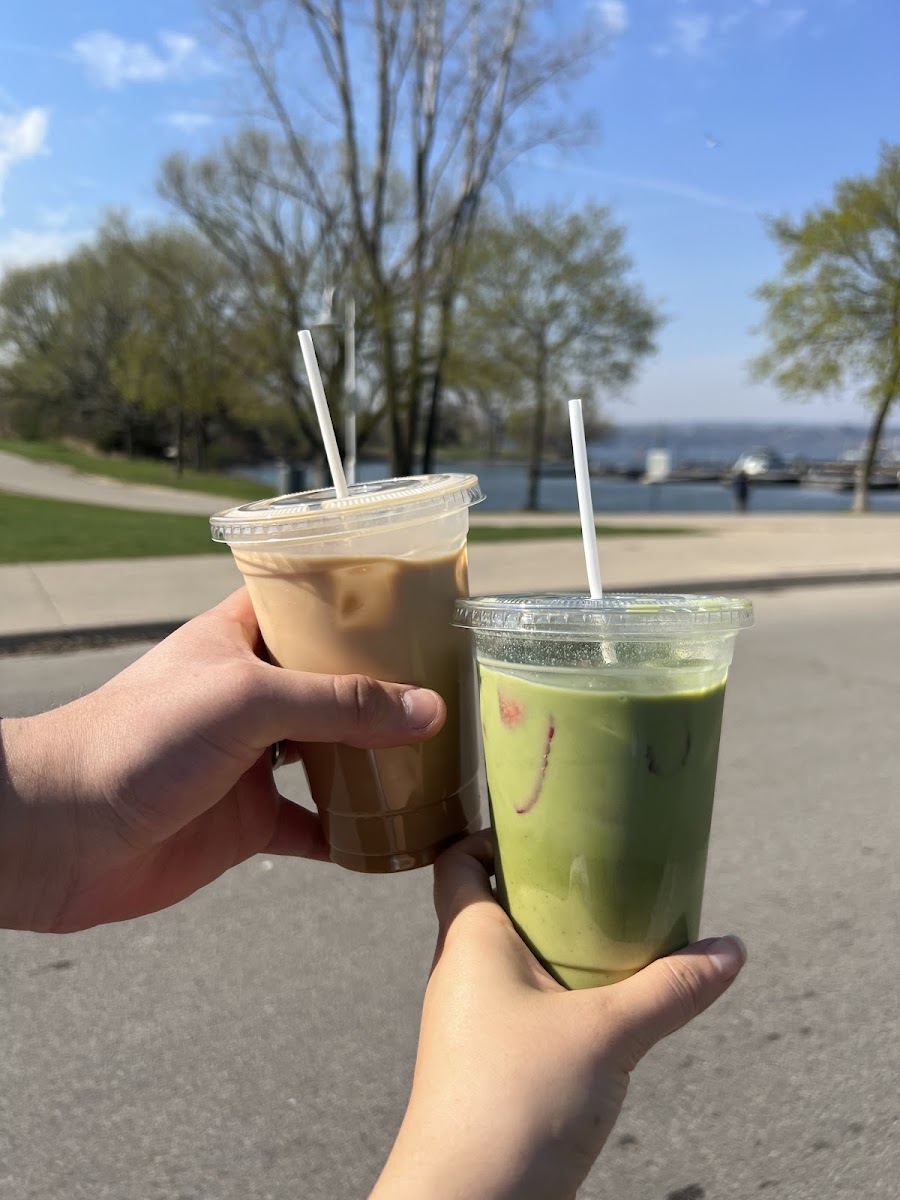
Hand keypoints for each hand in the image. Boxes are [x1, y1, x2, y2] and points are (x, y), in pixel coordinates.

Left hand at [0, 590, 443, 932]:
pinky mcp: (247, 822)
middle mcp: (251, 695)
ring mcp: (251, 761)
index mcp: (240, 640)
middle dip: (387, 690)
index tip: (422, 605)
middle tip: (452, 689)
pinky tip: (396, 838)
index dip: (360, 603)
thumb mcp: (246, 701)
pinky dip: (353, 834)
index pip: (309, 605)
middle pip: (332, 684)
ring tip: (441, 759)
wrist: (58, 837)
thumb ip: (338, 705)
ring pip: (332, 755)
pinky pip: (315, 826)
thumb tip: (429, 710)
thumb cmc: (135, 740)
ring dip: (378, 761)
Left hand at [373, 834, 745, 1199]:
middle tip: (602, 878)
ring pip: (511, 961)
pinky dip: (559, 996)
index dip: (489, 834)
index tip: (542, 828)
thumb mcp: (608, 1035)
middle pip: (493, 905)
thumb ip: (670, 990)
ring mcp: (470, 1022)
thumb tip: (730, 949)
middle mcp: (460, 973)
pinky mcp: (487, 1065)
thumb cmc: (516, 1100)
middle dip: (545, 890)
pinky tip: (604, 1010)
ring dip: (557, 947)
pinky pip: (522, 1007)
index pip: (457, 859)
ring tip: (615, 938)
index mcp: (469, 939)